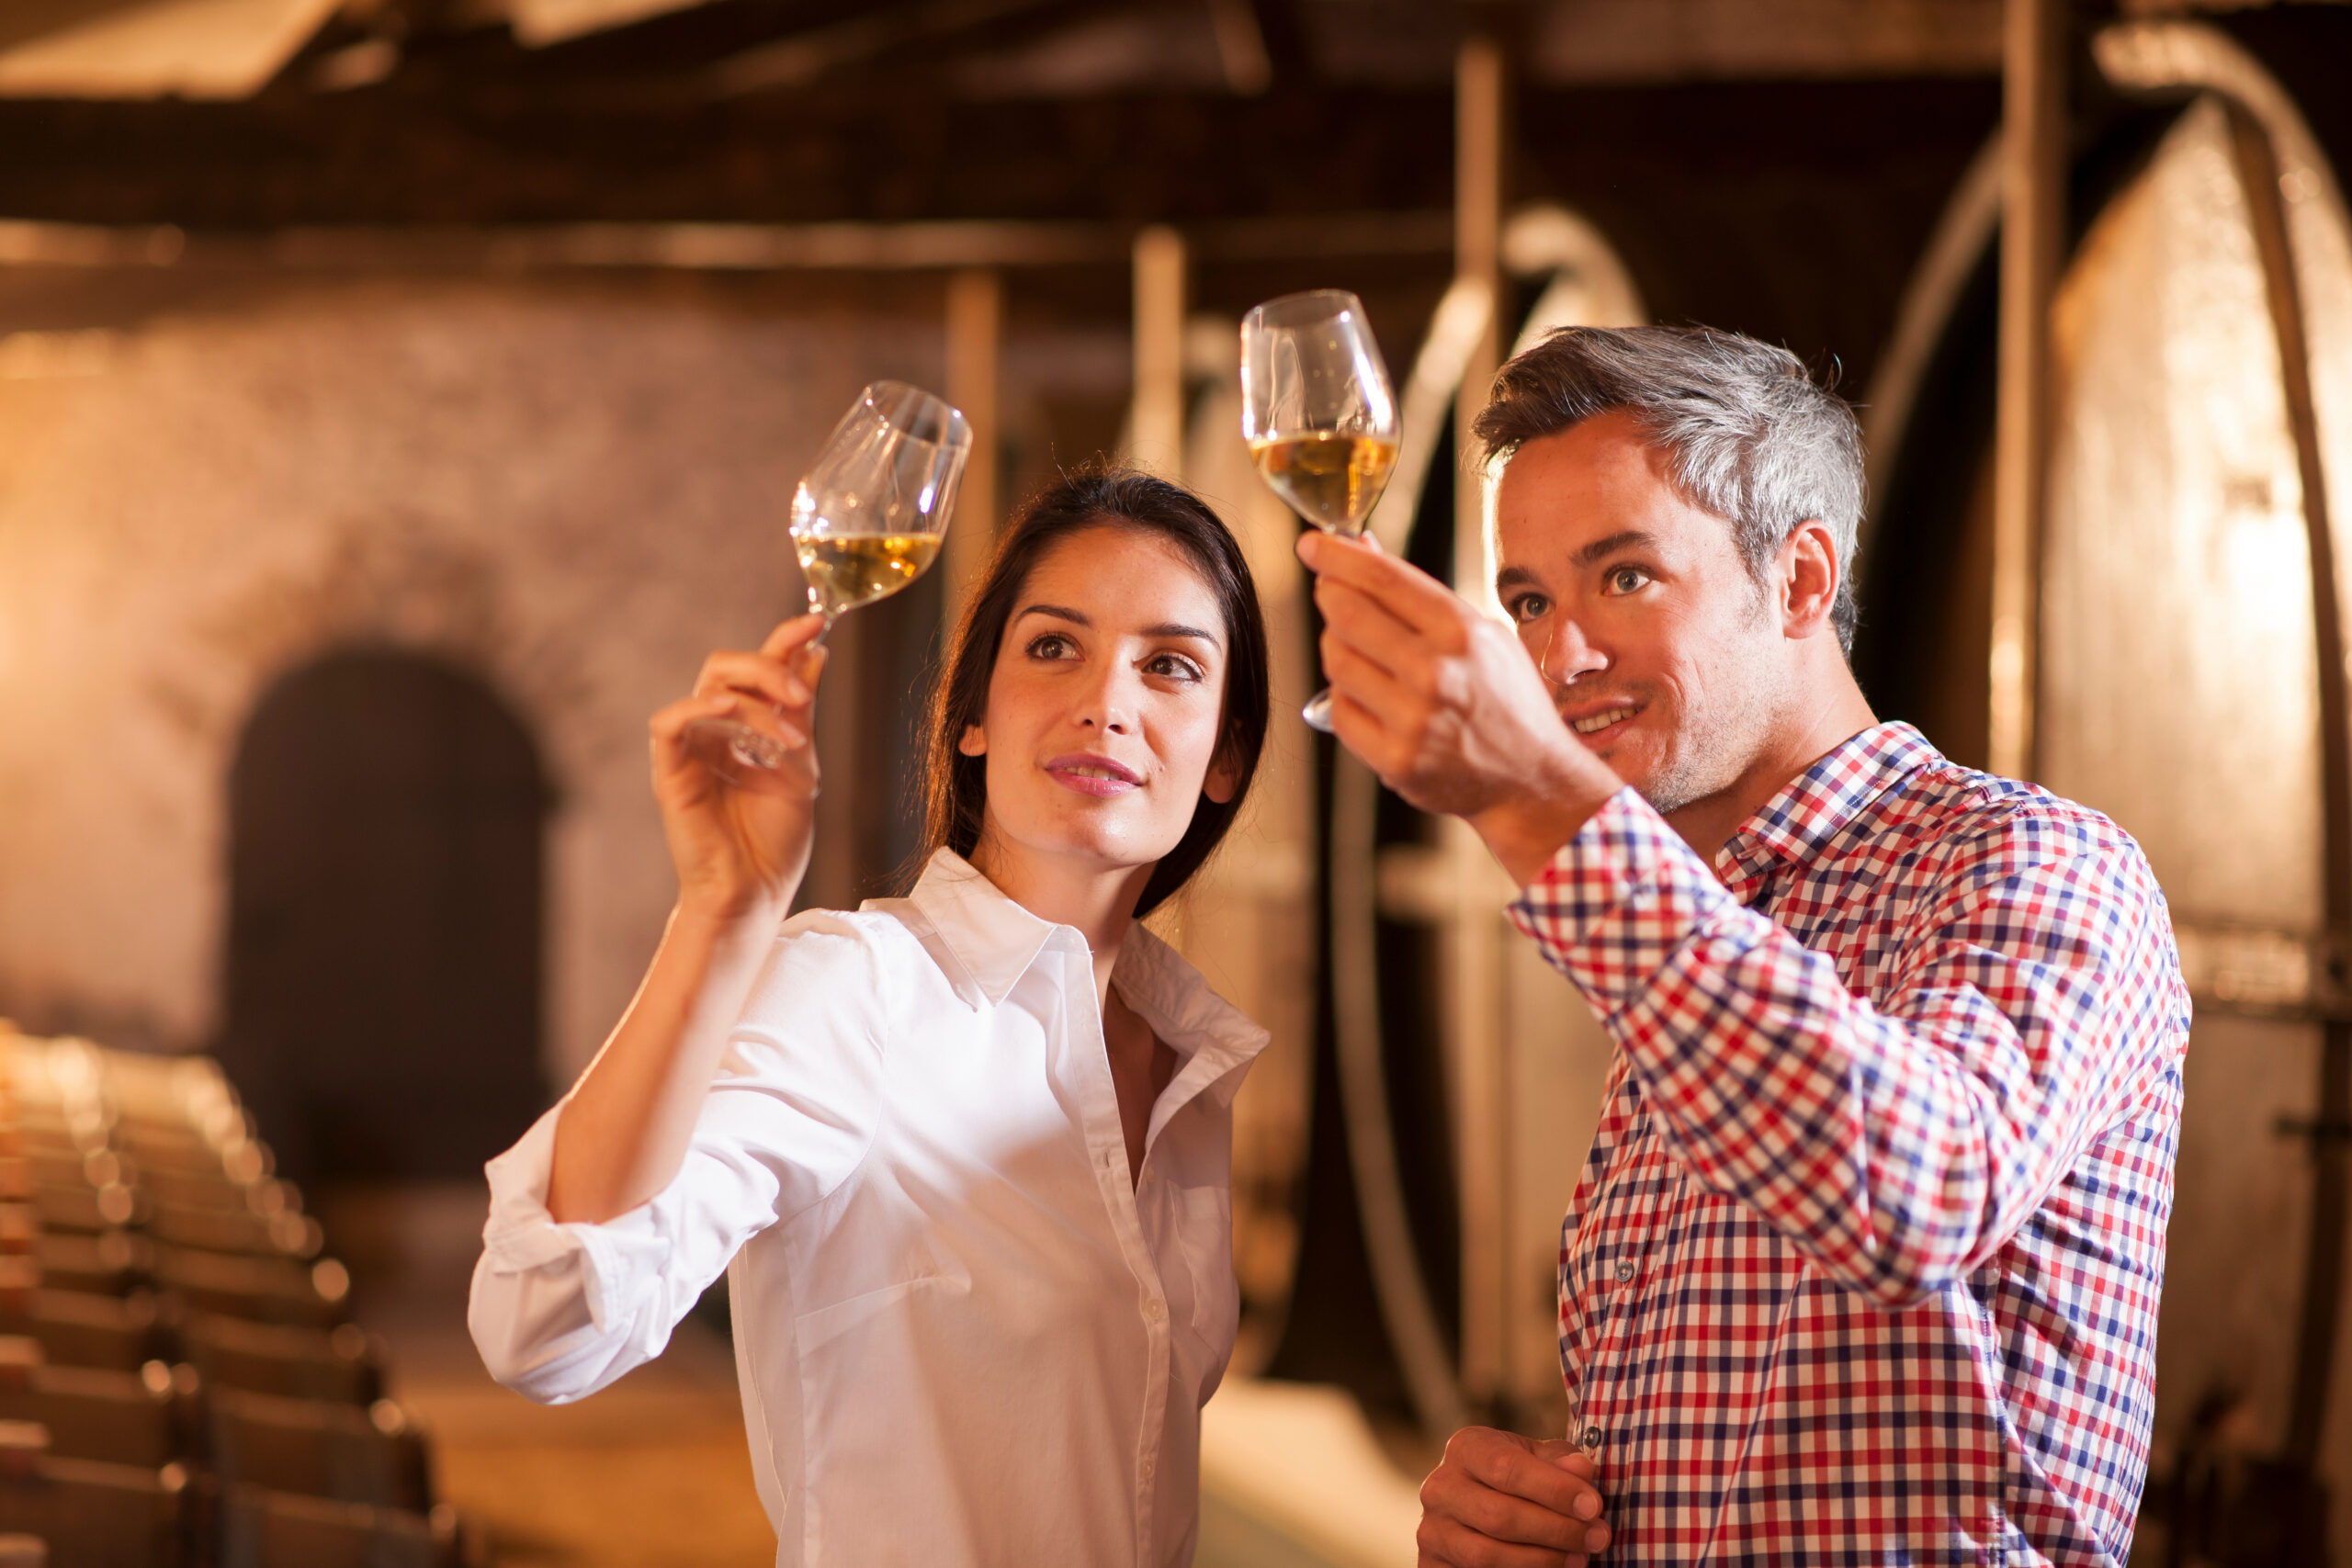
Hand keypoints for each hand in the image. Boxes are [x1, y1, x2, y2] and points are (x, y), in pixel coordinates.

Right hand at [649, 614, 827, 922]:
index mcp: (745, 726)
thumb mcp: (801, 765)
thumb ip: (801, 712)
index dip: (784, 637)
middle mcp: (714, 730)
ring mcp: (690, 749)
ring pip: (711, 689)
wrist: (755, 892)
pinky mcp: (670, 771)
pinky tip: (731, 711)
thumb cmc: (773, 840)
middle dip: (770, 667)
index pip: (757, 666)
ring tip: (789, 736)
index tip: (818, 620)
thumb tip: (815, 651)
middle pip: (726, 665)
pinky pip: (669, 723)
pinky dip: (699, 707)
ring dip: (757, 701)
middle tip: (803, 697)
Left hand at [1298, 532, 1617, 883]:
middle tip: (1331, 593)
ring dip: (1337, 646)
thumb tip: (1361, 548)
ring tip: (1361, 650)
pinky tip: (1370, 696)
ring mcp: (1413, 721)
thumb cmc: (1505, 698)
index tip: (1312, 545)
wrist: (1531, 778)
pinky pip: (1340, 711)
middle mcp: (1436, 674)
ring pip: (1336, 661)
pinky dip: (1347, 697)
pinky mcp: (1395, 760)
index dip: (1337, 555)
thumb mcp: (1480, 633)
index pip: (1383, 579)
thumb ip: (1420, 595)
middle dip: (1330, 595)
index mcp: (1462, 633)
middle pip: (1347, 614)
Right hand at [1418, 1427, 1611, 1567]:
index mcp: (1465, 1449)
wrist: (1478, 1503)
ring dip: (1543, 1561)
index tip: (1594, 1506)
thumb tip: (1582, 1469)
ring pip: (1487, 1556)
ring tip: (1581, 1559)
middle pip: (1500, 1516)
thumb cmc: (1517, 1478)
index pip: (1506, 1469)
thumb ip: (1560, 1461)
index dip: (1554, 1489)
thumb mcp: (1537, 1458)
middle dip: (1557, 1530)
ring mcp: (1432, 1531)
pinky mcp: (1432, 1566)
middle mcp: (1439, 1488)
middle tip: (1598, 1538)